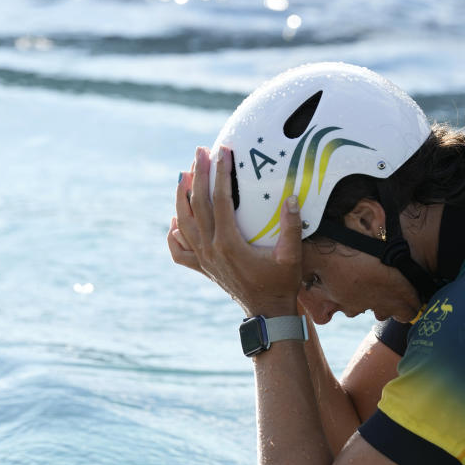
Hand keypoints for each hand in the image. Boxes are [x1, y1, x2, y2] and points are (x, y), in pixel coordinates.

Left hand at [172, 145, 303, 316]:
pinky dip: (174, 234)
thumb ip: (291, 227)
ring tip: (184, 175)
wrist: (269, 312)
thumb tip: (290, 199)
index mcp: (229, 243)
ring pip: (183, 223)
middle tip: (200, 151)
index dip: (221, 173)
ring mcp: (204, 260)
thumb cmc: (281, 284)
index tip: (223, 152)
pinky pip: (179, 250)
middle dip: (198, 174)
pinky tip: (175, 221)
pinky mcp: (203, 269)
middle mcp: (210, 249)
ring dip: (181, 197)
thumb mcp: (291, 255)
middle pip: (197, 205)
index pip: (220, 199)